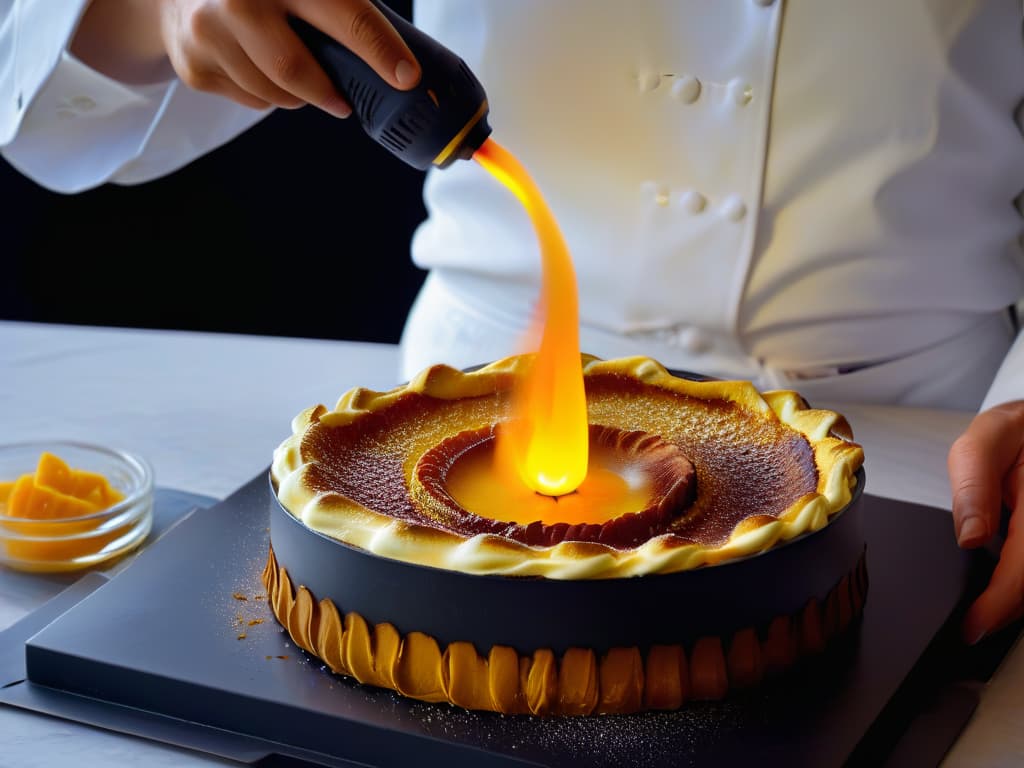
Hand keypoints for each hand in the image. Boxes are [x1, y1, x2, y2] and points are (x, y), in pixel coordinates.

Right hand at [72, 0, 420, 117]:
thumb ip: (341, 5)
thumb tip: (398, 54)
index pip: (344, 15)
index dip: (380, 49)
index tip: (406, 76)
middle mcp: (240, 0)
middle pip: (295, 68)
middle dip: (329, 93)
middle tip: (345, 103)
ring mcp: (208, 32)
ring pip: (276, 94)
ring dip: (298, 94)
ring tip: (295, 73)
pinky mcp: (195, 67)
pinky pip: (252, 101)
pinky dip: (268, 94)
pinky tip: (257, 66)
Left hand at [948, 400, 1023, 642]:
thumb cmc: (1022, 432)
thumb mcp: (988, 439)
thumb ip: (974, 484)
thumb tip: (969, 536)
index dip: (1000, 604)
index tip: (974, 626)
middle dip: (1011, 607)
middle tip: (978, 619)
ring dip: (1022, 598)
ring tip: (993, 604)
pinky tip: (1011, 583)